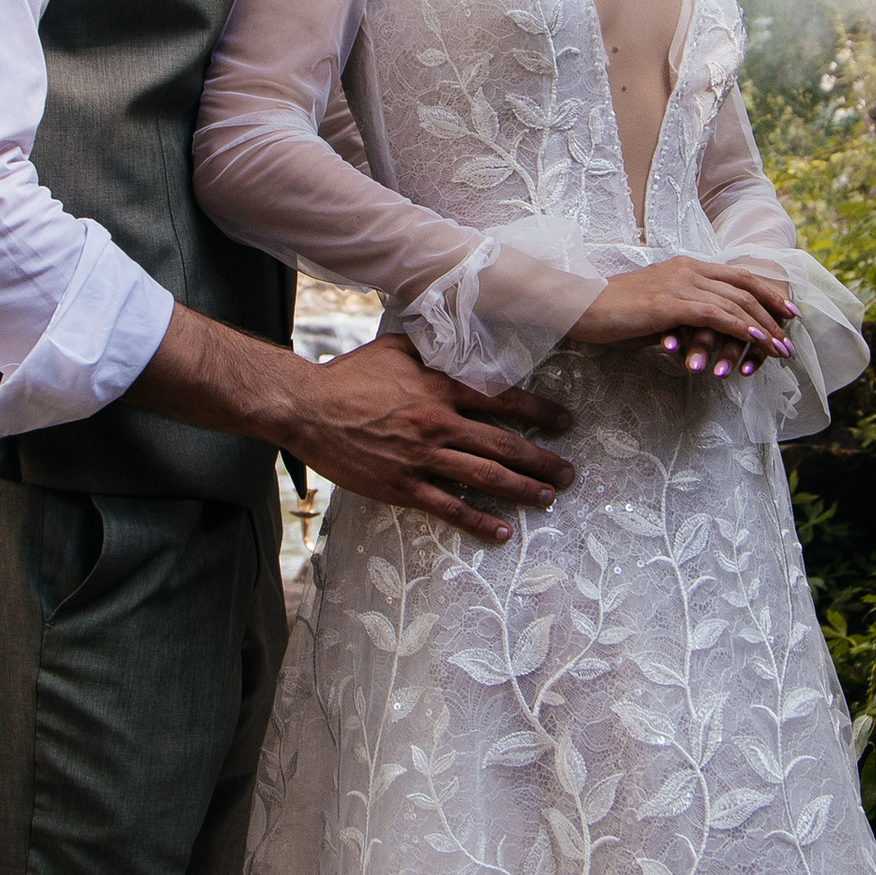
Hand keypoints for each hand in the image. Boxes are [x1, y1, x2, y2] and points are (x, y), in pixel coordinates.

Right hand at [286, 340, 574, 542]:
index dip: (539, 411)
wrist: (307, 409)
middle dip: (542, 460)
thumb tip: (462, 343)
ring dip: (523, 489)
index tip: (564, 422)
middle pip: (503, 444)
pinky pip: (449, 507)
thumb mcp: (395, 348)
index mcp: (439, 387)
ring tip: (547, 498)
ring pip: (485, 477)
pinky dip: (479, 521)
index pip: (503, 399)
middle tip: (568, 473)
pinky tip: (502, 531)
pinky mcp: (402, 486)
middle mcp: (437, 423)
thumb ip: (433, 349)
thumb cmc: (349, 376)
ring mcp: (421, 457)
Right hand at [564, 260, 792, 380]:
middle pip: (744, 287)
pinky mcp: (671, 303)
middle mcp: (687, 269)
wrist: (580, 307)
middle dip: (773, 311)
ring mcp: (679, 284)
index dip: (767, 292)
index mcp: (685, 266)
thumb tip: (701, 339)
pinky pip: (717, 314)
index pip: (737, 276)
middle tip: (792, 333)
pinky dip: (741, 327)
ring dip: (763, 327)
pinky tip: (757, 340)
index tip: (788, 311)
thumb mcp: (656, 313)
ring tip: (781, 348)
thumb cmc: (613, 315)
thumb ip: (682, 318)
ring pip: (735, 302)